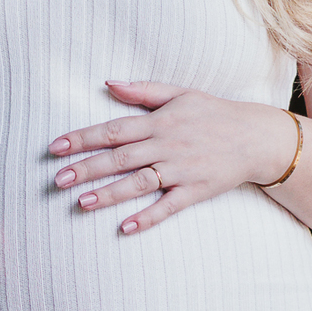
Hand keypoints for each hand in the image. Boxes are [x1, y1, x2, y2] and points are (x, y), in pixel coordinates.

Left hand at [47, 81, 299, 235]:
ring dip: (109, 194)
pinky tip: (125, 227)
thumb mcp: (180, 93)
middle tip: (57, 180)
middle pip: (120, 158)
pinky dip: (148, 217)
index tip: (55, 147)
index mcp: (159, 121)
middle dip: (87, 168)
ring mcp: (181, 170)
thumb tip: (108, 83)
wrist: (256, 137)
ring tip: (81, 203)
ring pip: (139, 183)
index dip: (83, 138)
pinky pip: (168, 207)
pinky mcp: (195, 191)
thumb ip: (142, 91)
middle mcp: (166, 145)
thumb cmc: (214, 114)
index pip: (113, 129)